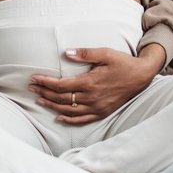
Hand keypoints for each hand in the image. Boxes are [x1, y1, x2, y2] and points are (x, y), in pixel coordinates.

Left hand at [28, 44, 165, 124]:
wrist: (141, 76)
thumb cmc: (122, 62)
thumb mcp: (105, 53)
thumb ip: (85, 54)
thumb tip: (66, 53)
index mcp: (89, 83)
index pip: (61, 85)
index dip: (45, 82)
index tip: (34, 79)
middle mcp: (91, 98)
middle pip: (62, 98)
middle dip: (45, 92)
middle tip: (31, 88)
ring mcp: (97, 107)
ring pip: (69, 110)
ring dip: (52, 106)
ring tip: (40, 100)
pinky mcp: (102, 112)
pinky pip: (82, 119)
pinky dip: (69, 120)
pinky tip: (59, 117)